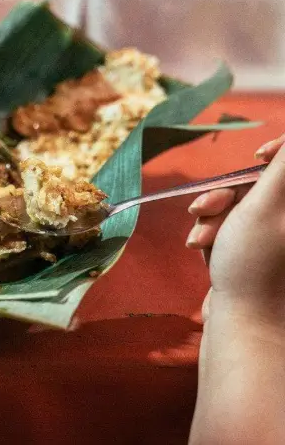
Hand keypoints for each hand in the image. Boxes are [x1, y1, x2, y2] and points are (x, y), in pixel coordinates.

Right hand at [186, 133, 284, 322]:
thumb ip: (283, 165)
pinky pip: (231, 226)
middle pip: (261, 183)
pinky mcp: (256, 250)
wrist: (243, 323)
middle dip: (226, 194)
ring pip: (240, 204)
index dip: (278, 152)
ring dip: (213, 217)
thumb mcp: (265, 204)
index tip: (256, 158)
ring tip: (200, 239)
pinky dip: (213, 233)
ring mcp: (274, 236)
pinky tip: (203, 249)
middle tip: (206, 209)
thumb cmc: (253, 266)